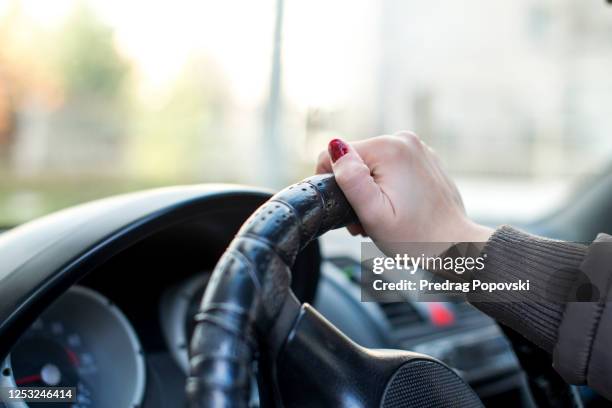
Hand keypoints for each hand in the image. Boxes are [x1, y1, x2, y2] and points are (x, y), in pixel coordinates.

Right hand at [315, 132, 492, 244]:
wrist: (456, 246)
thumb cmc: (416, 238)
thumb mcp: (374, 215)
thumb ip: (351, 179)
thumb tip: (335, 147)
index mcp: (388, 149)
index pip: (334, 155)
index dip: (334, 185)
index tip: (350, 211)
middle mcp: (403, 140)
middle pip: (355, 160)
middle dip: (354, 190)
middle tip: (369, 221)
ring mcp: (416, 148)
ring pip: (371, 165)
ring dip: (370, 191)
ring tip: (385, 217)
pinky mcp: (423, 159)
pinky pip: (390, 167)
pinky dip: (387, 187)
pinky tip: (399, 208)